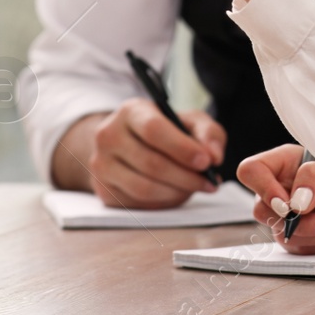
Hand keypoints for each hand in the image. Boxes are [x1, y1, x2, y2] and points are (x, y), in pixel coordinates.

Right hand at [55, 100, 225, 208]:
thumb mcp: (191, 121)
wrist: (131, 143)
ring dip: (177, 192)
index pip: (154, 130)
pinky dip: (163, 202)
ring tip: (196, 188)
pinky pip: (137, 203)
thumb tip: (214, 157)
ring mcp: (101, 164)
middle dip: (186, 176)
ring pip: (143, 187)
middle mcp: (108, 136)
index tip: (206, 162)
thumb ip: (209, 133)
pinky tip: (177, 193)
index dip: (182, 148)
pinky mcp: (103, 189)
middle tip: (209, 182)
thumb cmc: (168, 130)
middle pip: (150, 163)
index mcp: (131, 111)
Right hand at [237, 143, 314, 254]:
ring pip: (283, 234)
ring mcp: (291, 216)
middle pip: (261, 209)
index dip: (262, 188)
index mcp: (288, 162)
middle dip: (300, 222)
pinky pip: (300, 250)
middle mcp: (284, 189)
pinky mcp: (304, 238)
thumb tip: (294, 205)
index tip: (287, 205)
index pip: (252, 171)